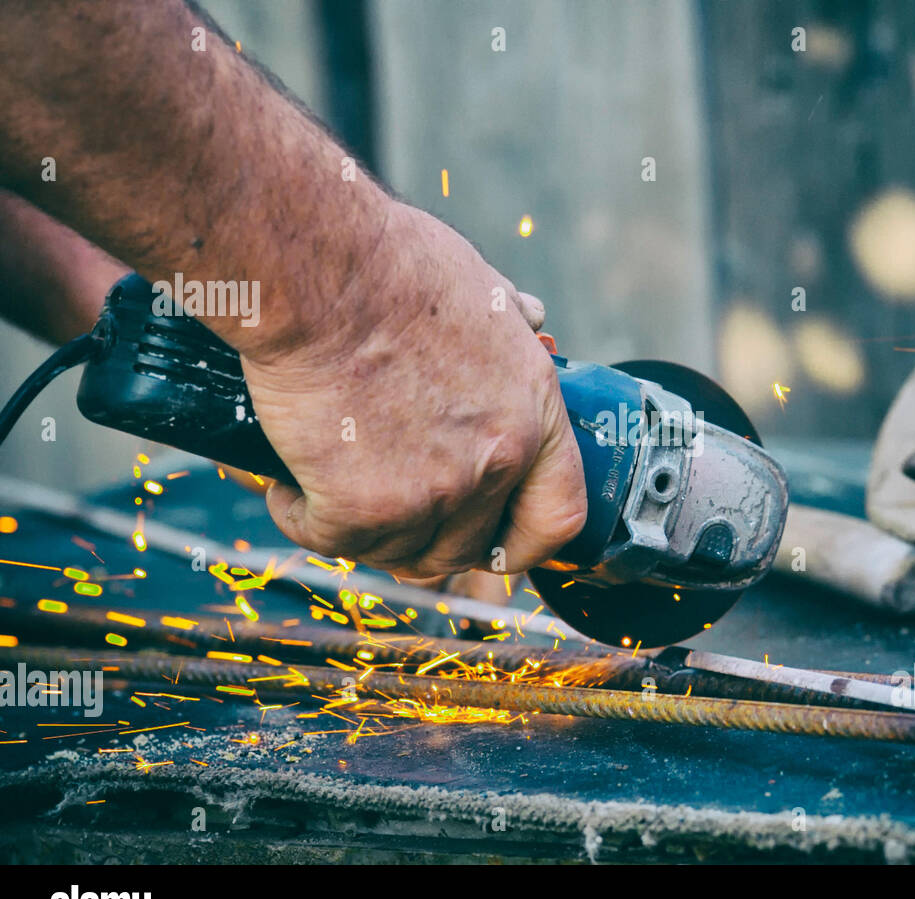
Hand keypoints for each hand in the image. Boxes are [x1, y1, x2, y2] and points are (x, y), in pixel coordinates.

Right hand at [241, 201, 586, 576]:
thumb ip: (511, 325)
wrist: (321, 272)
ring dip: (365, 528)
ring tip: (329, 481)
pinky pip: (332, 540)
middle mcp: (497, 461)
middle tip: (387, 509)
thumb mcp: (484, 290)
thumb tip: (529, 317)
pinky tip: (289, 481)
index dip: (525, 542)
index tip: (497, 546)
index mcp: (534, 413)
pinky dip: (303, 515)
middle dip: (428, 539)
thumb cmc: (392, 266)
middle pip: (470, 546)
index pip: (559, 515)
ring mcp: (434, 492)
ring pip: (400, 551)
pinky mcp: (363, 508)